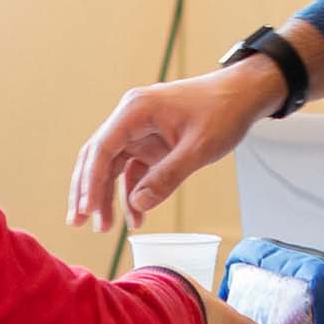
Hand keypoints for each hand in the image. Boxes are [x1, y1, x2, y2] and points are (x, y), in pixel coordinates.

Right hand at [68, 64, 278, 233]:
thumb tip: (138, 204)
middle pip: (98, 157)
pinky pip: (133, 169)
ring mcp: (139, 130)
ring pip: (112, 166)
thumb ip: (168, 176)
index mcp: (136, 111)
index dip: (91, 182)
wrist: (244, 95)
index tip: (87, 210)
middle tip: (79, 222)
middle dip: (88, 191)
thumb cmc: (223, 112)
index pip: (102, 148)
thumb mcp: (198, 148)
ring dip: (106, 195)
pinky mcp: (151, 142)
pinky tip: (136, 216)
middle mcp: (131, 118)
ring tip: (104, 227)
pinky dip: (132, 192)